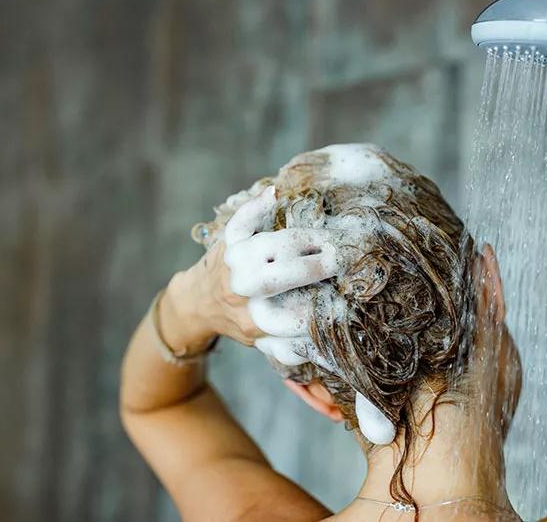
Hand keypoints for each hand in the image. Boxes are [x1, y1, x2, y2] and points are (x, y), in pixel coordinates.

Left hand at [160, 185, 361, 352]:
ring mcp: (235, 263)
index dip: (328, 305)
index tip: (349, 295)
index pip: (301, 315)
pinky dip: (257, 206)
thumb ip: (296, 349)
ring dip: (303, 240)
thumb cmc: (241, 320)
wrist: (198, 303)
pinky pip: (241, 221)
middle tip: (342, 259)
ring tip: (326, 240)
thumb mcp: (266, 343)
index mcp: (258, 321)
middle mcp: (244, 292)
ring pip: (272, 245)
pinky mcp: (228, 241)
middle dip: (318, 265)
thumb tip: (331, 352)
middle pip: (286, 274)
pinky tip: (274, 195)